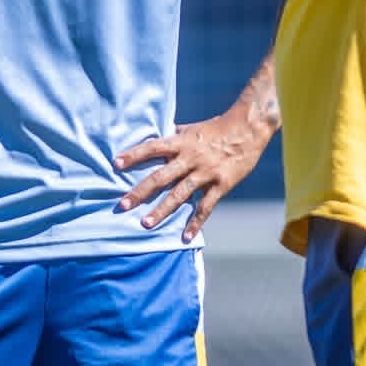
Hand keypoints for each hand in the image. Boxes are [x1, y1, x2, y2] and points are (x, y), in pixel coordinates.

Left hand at [114, 108, 272, 240]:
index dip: (134, 155)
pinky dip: (195, 223)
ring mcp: (205, 172)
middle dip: (140, 191)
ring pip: (179, 194)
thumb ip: (175, 135)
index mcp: (182, 142)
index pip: (153, 147)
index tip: (116, 164)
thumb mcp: (193, 128)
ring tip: (145, 224)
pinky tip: (185, 237)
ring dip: (161, 210)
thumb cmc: (218, 127)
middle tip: (122, 204)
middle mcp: (190, 157)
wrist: (249, 128)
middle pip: (161, 176)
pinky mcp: (221, 184)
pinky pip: (205, 207)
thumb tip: (157, 136)